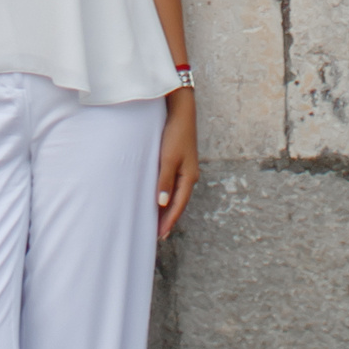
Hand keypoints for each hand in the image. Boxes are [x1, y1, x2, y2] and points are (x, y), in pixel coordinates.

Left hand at [155, 90, 198, 239]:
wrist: (181, 112)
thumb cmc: (175, 134)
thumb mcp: (168, 158)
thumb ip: (165, 181)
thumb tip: (162, 204)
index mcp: (189, 177)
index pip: (178, 206)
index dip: (169, 221)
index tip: (160, 236)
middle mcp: (190, 176)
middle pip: (179, 203)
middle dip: (169, 218)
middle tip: (158, 234)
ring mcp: (186, 169)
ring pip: (177, 195)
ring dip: (168, 208)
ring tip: (158, 221)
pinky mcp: (180, 162)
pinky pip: (174, 185)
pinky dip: (168, 195)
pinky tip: (160, 198)